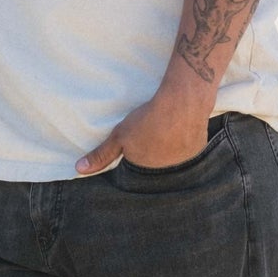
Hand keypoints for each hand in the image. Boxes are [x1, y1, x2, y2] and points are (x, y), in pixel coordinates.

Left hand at [76, 90, 211, 176]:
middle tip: (153, 136)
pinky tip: (180, 130)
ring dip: (169, 150)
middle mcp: (167, 173)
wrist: (182, 103)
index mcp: (147, 172)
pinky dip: (183, 143)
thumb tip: (79, 169)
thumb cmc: (148, 119)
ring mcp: (185, 163)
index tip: (139, 144)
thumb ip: (101, 155)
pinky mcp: (198, 151)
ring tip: (166, 132)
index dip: (136, 157)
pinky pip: (187, 151)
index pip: (138, 171)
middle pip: (155, 167)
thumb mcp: (119, 136)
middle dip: (153, 155)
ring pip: (172, 160)